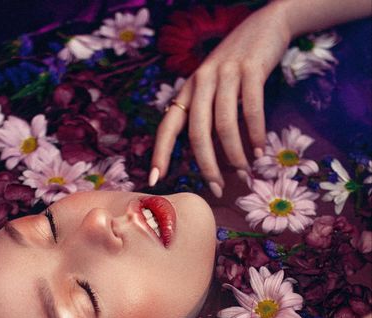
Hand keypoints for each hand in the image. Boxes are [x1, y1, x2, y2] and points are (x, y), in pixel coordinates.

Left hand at [151, 2, 291, 194]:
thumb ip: (205, 115)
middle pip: (198, 133)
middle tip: (217, 188)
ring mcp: (225, 73)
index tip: (154, 180)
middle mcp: (201, 81)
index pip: (168, 126)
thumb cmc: (236, 67)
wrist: (265, 26)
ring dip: (235, 155)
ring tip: (246, 172)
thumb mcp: (212, 88)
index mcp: (188, 91)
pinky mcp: (251, 68)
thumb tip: (207, 157)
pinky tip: (259, 150)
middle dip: (207, 166)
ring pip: (225, 125)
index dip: (160, 153)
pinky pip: (252, 109)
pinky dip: (256, 134)